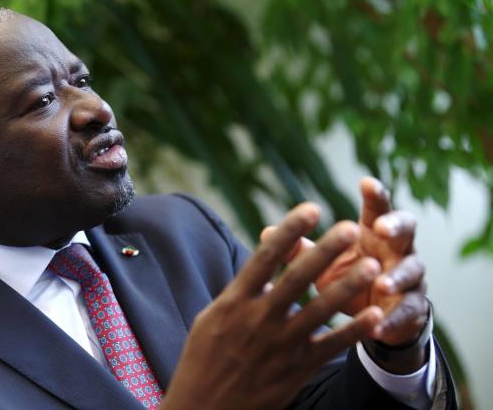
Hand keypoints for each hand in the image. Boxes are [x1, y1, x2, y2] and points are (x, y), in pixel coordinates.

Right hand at [162, 203, 383, 409]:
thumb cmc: (202, 360)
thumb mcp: (210, 319)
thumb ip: (238, 293)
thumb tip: (263, 267)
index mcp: (233, 302)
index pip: (264, 257)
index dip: (289, 230)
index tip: (311, 208)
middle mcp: (257, 319)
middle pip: (297, 277)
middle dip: (326, 250)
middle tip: (350, 228)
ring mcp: (278, 347)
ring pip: (320, 310)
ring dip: (348, 286)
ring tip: (374, 265)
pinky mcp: (294, 372)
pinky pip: (330, 347)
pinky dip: (354, 331)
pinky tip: (376, 315)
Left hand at [315, 177, 428, 367]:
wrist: (371, 317)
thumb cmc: (346, 278)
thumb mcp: (324, 263)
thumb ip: (302, 249)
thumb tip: (266, 233)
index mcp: (374, 233)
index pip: (378, 208)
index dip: (376, 195)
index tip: (366, 182)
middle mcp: (396, 249)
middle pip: (406, 230)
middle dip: (396, 226)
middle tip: (382, 228)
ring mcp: (409, 277)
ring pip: (412, 270)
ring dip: (397, 276)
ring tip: (381, 283)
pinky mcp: (412, 307)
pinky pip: (409, 311)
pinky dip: (394, 319)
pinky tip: (379, 327)